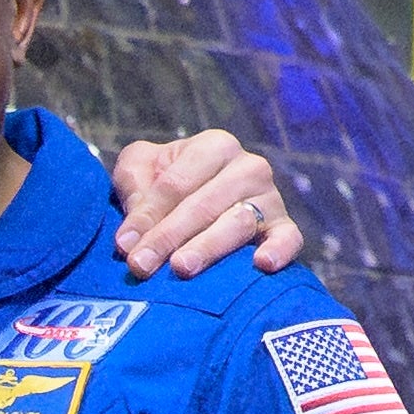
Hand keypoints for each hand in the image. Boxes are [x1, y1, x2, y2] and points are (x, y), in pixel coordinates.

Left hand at [110, 125, 304, 276]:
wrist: (203, 200)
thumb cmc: (168, 183)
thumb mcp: (141, 169)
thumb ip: (132, 184)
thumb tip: (132, 232)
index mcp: (214, 146)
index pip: (176, 183)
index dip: (147, 214)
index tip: (124, 245)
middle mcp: (248, 167)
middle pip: (203, 205)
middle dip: (168, 236)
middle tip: (141, 265)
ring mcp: (270, 197)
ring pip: (237, 223)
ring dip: (208, 247)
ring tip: (181, 267)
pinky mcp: (285, 226)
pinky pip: (289, 238)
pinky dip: (279, 250)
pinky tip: (262, 264)